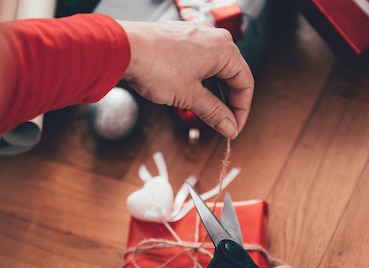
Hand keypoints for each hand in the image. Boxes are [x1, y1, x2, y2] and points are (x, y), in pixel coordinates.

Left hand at [118, 20, 253, 138]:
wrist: (123, 49)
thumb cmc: (156, 65)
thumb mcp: (190, 96)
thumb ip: (214, 112)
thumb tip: (229, 127)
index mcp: (224, 49)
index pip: (245, 83)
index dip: (241, 110)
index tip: (232, 129)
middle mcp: (214, 38)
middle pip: (231, 76)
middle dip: (227, 103)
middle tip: (220, 125)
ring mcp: (197, 37)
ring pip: (215, 70)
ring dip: (212, 94)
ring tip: (204, 114)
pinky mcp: (181, 40)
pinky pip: (199, 63)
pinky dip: (200, 82)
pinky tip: (191, 97)